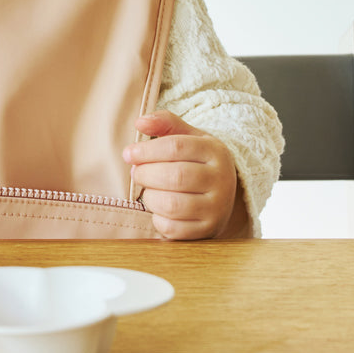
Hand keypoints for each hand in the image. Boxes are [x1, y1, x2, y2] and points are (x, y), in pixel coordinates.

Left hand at [123, 110, 245, 239]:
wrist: (225, 195)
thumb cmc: (196, 160)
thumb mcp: (188, 137)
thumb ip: (165, 123)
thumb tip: (140, 122)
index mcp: (215, 152)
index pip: (176, 147)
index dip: (146, 150)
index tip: (128, 154)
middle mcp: (221, 180)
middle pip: (175, 176)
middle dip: (145, 174)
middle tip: (135, 173)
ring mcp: (217, 208)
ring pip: (172, 204)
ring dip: (150, 197)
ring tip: (147, 190)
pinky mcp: (208, 230)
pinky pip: (173, 229)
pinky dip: (157, 218)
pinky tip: (158, 208)